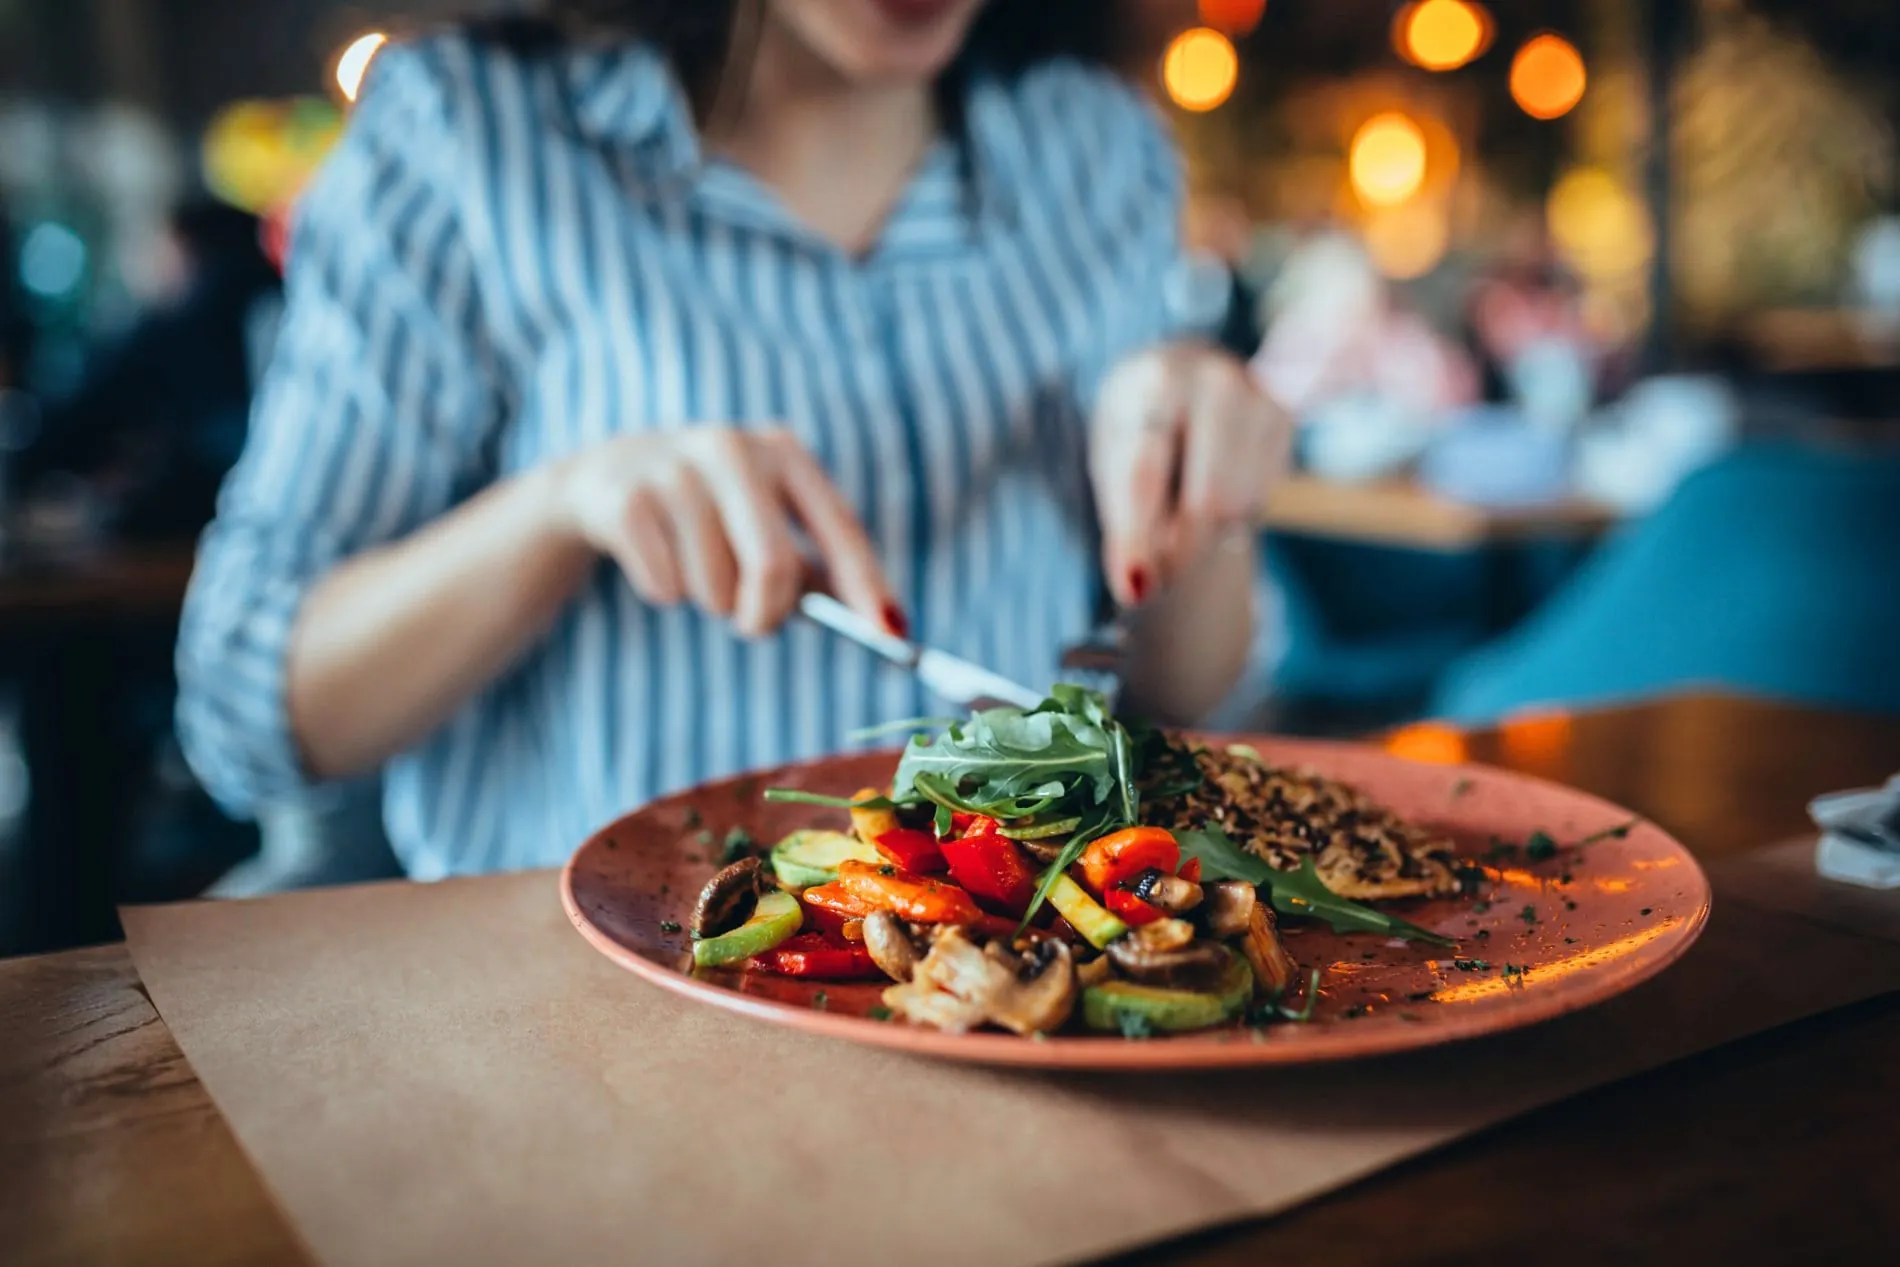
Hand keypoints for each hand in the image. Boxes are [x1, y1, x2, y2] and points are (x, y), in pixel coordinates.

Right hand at [555, 427, 900, 638]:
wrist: (607, 479)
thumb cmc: (713, 514)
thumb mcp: (767, 526)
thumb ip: (818, 571)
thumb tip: (882, 624)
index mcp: (784, 453)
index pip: (840, 526)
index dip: (867, 585)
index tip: (892, 635)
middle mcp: (733, 448)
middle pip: (773, 565)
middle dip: (766, 613)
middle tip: (753, 626)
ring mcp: (675, 469)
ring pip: (715, 586)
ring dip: (710, 601)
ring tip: (695, 568)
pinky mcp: (626, 499)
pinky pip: (665, 587)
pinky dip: (666, 592)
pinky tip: (656, 558)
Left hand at [1090, 343, 1290, 607]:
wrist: (1181, 366)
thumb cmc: (1135, 424)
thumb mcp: (1112, 461)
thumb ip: (1124, 522)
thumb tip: (1135, 589)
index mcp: (1154, 382)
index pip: (1146, 478)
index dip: (1138, 540)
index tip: (1134, 590)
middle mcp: (1215, 380)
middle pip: (1208, 502)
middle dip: (1181, 546)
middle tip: (1157, 564)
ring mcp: (1261, 395)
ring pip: (1239, 507)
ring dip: (1206, 529)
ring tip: (1179, 502)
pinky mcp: (1287, 416)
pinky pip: (1261, 496)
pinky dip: (1232, 510)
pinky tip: (1211, 480)